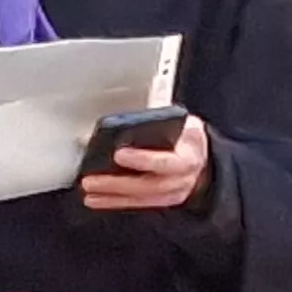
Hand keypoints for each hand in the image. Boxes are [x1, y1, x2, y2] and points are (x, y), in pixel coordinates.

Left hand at [80, 116, 210, 212]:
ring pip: (139, 197)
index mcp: (189, 156)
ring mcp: (171, 193)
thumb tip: (150, 88)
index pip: (165, 161)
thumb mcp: (184, 122)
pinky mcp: (160, 201)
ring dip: (111, 196)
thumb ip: (165, 111)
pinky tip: (96, 199)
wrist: (203, 160)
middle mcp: (181, 178)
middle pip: (148, 184)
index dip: (142, 159)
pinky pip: (136, 204)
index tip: (118, 153)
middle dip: (117, 183)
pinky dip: (114, 202)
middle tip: (91, 179)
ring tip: (89, 190)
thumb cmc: (188, 138)